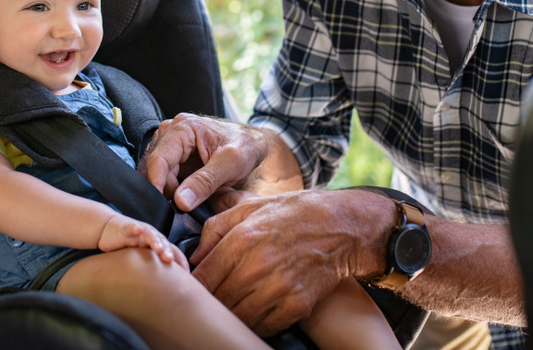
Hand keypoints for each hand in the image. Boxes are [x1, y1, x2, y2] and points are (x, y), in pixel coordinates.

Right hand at [98, 214, 189, 270]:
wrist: (110, 230)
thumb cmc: (128, 245)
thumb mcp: (142, 259)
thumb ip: (153, 270)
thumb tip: (165, 291)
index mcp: (158, 245)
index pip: (173, 252)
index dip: (180, 260)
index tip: (186, 273)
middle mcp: (151, 238)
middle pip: (163, 243)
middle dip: (167, 251)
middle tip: (170, 260)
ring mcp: (140, 233)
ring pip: (150, 235)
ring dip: (155, 240)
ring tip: (158, 248)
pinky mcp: (126, 229)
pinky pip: (131, 228)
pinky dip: (134, 228)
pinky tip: (137, 230)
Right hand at [139, 113, 270, 210]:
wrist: (251, 143)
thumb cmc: (244, 147)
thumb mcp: (230, 164)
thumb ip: (205, 182)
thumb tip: (180, 201)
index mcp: (183, 127)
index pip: (159, 158)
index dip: (157, 184)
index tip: (160, 206)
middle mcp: (171, 131)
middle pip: (156, 168)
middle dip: (166, 190)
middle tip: (184, 207)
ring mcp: (170, 142)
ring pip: (157, 173)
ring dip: (168, 190)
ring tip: (189, 200)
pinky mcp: (173, 155)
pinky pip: (163, 175)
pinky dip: (172, 188)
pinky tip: (187, 195)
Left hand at [189, 189, 394, 335]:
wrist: (340, 226)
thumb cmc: (290, 214)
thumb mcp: (249, 208)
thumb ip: (215, 229)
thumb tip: (193, 255)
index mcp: (242, 238)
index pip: (203, 277)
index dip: (194, 286)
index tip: (192, 287)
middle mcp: (258, 265)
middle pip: (218, 300)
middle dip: (210, 301)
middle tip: (210, 298)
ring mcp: (279, 288)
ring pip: (238, 317)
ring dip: (231, 314)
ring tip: (231, 305)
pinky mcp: (297, 305)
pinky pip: (263, 325)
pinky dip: (254, 322)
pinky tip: (254, 310)